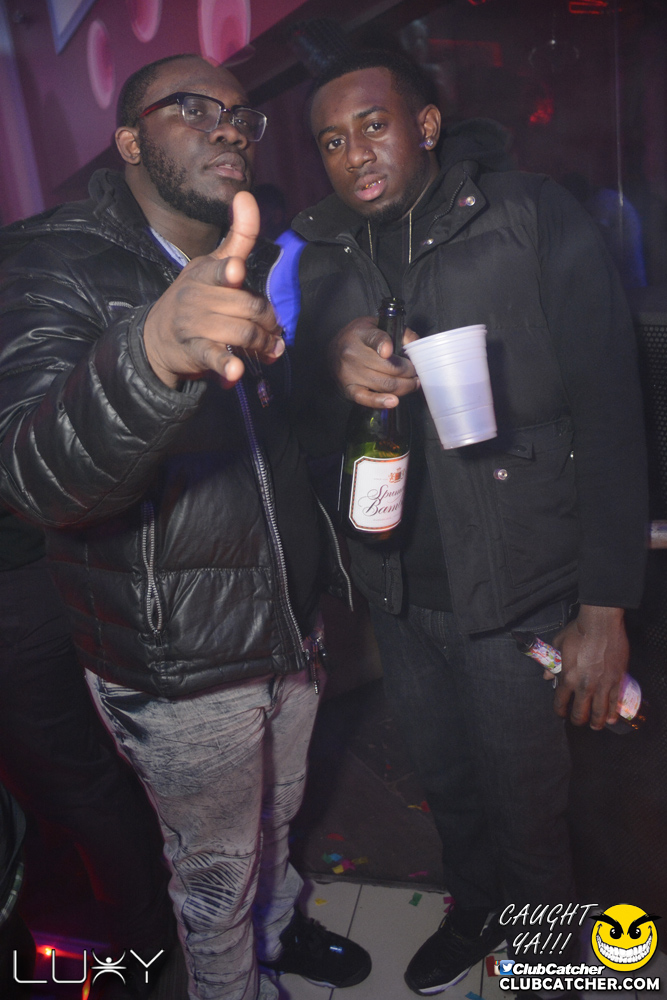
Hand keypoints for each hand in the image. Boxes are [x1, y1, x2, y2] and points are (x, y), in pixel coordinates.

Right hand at [143, 191, 283, 388]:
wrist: (156, 337)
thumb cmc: (194, 297)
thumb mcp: (210, 264)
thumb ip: (237, 238)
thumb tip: (247, 195)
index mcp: (205, 273)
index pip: (219, 269)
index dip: (227, 271)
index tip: (235, 272)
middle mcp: (198, 296)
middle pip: (248, 307)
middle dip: (269, 321)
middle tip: (274, 329)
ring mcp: (194, 324)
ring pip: (242, 332)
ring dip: (263, 343)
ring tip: (270, 348)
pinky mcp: (194, 351)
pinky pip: (214, 356)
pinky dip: (226, 365)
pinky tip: (236, 371)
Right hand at [328, 318, 419, 407]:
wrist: (334, 351)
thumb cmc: (360, 338)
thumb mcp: (377, 325)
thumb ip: (400, 332)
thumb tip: (416, 345)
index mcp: (362, 334)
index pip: (375, 339)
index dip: (383, 345)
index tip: (388, 351)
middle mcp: (353, 354)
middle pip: (388, 367)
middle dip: (408, 371)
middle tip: (415, 372)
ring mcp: (350, 374)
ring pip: (384, 384)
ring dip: (404, 386)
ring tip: (413, 383)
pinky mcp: (349, 389)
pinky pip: (366, 398)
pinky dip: (381, 401)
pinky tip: (393, 402)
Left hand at [553, 605, 628, 728]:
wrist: (600, 624)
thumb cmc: (579, 632)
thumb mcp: (558, 645)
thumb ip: (553, 662)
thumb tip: (547, 675)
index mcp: (567, 678)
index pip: (560, 702)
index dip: (560, 711)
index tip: (561, 713)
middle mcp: (584, 685)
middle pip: (580, 712)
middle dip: (578, 720)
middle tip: (579, 721)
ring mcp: (602, 684)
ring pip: (599, 712)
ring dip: (596, 722)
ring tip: (595, 726)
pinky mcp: (616, 680)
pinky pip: (614, 702)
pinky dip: (612, 713)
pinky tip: (610, 719)